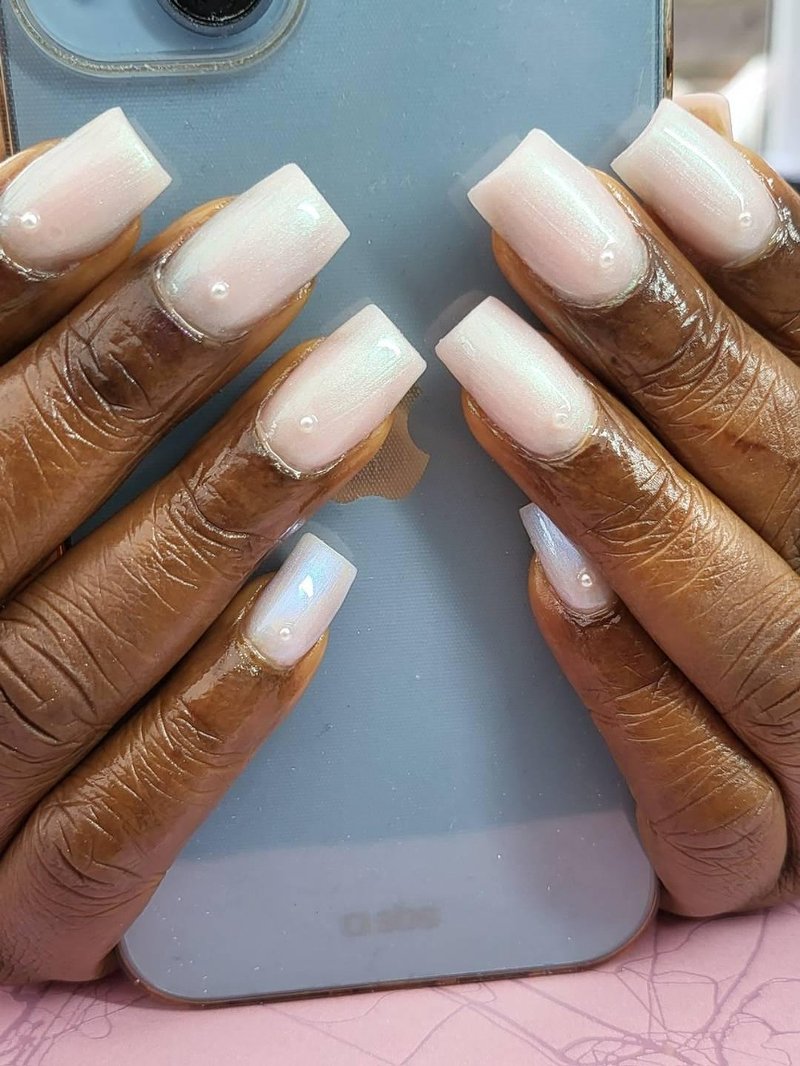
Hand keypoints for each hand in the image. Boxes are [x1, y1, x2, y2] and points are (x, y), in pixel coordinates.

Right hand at [0, 110, 422, 981]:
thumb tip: (109, 217)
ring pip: (71, 654)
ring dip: (220, 508)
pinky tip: (322, 596)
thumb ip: (24, 385)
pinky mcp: (21, 915)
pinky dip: (216, 715)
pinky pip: (114, 832)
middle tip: (293, 239)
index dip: (12, 270)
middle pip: (7, 492)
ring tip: (355, 387)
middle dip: (147, 362)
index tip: (134, 171)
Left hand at [438, 94, 799, 917]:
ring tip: (491, 361)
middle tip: (528, 218)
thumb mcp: (758, 461)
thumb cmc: (756, 576)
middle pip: (794, 466)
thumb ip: (732, 356)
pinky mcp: (754, 860)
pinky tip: (539, 568)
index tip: (642, 156)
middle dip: (661, 336)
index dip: (761, 255)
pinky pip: (698, 789)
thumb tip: (670, 177)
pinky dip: (623, 674)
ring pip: (751, 624)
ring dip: (617, 482)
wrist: (774, 781)